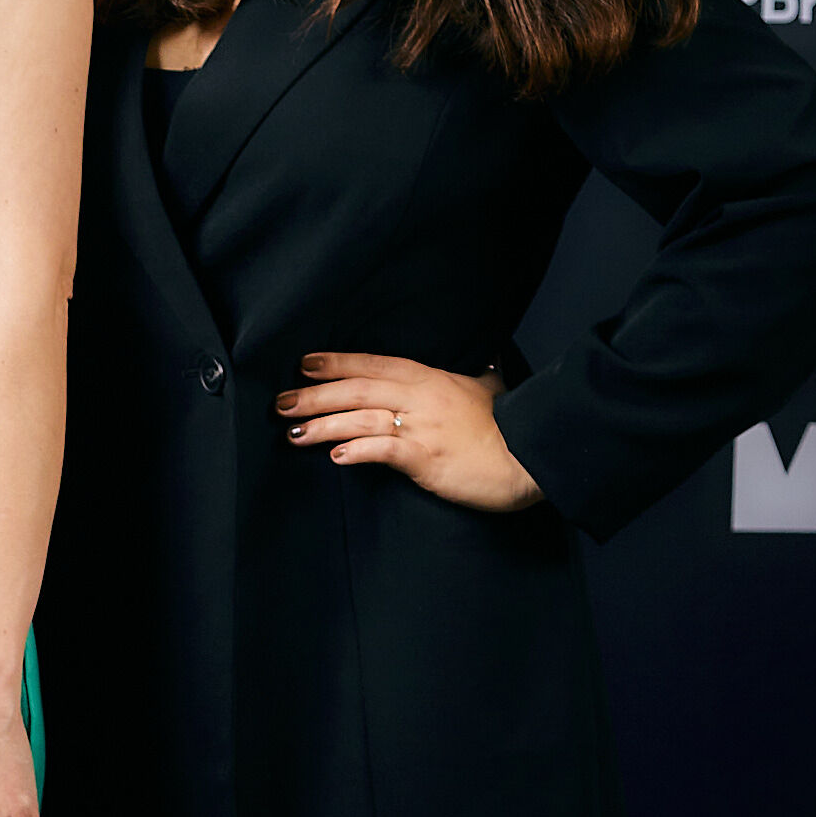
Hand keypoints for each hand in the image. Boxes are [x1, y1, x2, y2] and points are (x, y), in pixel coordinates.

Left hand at [278, 353, 543, 510]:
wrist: (534, 457)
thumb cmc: (514, 427)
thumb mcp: (491, 389)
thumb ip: (479, 374)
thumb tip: (487, 359)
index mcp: (433, 379)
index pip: (376, 364)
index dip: (339, 363)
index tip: (305, 364)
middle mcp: (423, 397)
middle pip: (358, 389)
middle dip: (316, 394)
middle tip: (281, 401)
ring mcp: (424, 427)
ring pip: (362, 418)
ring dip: (324, 424)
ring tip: (294, 433)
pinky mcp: (427, 457)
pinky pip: (385, 450)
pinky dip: (358, 450)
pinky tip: (336, 456)